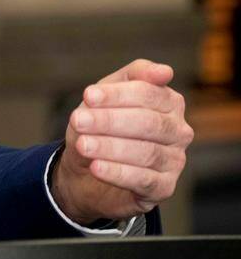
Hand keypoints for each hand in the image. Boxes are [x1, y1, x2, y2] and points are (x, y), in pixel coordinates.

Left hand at [52, 60, 192, 224]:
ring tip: (82, 145)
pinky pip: (144, 180)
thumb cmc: (100, 125)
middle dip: (109, 121)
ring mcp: (175, 160)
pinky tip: (96, 168)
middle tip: (79, 121)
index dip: (117, 95)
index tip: (88, 96)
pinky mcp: (164, 187)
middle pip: (148, 123)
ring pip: (146, 152)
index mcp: (169, 103)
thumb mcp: (107, 94)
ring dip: (109, 147)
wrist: (86, 169)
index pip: (148, 94)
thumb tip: (165, 71)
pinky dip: (117, 173)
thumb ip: (133, 76)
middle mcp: (178, 131)